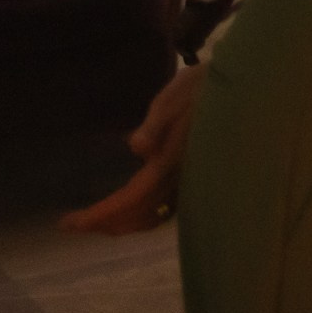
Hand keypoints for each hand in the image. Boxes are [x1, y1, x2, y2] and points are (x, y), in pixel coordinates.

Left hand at [59, 63, 202, 233]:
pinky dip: (143, 216)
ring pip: (153, 216)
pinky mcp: (194, 178)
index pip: (130, 198)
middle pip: (139, 214)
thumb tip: (137, 148)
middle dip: (106, 223)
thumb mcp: (177, 95)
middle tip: (73, 224)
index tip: (69, 223)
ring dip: (124, 223)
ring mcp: (190, 181)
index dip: (100, 214)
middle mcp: (181, 178)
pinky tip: (134, 210)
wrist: (241, 89)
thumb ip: (158, 122)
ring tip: (99, 222)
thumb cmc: (205, 87)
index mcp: (171, 160)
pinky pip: (165, 208)